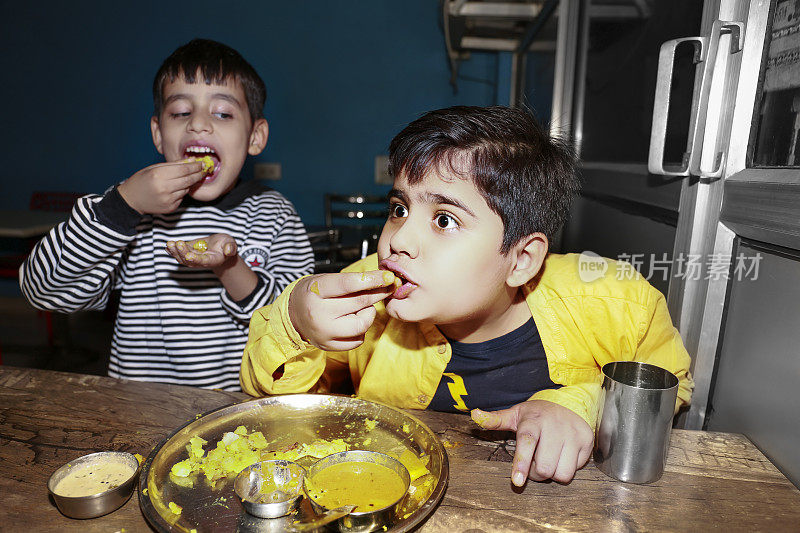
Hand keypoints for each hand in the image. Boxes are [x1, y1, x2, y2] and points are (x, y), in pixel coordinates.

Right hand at [118, 160, 204, 213]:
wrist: (132, 199)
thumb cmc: (142, 180)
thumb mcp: (154, 168)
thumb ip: (174, 165)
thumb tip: (192, 160)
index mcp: (158, 175)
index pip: (183, 170)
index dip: (195, 166)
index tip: (201, 163)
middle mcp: (164, 188)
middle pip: (188, 180)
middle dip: (198, 174)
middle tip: (204, 170)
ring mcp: (168, 199)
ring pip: (186, 189)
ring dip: (189, 183)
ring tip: (184, 179)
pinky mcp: (170, 208)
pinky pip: (182, 197)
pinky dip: (182, 192)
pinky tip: (175, 189)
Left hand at [166, 234, 237, 268]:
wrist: (220, 247)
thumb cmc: (226, 245)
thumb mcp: (231, 244)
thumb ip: (230, 247)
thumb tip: (228, 251)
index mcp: (212, 260)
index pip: (203, 261)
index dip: (196, 259)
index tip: (189, 256)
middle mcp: (201, 261)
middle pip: (190, 260)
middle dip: (183, 252)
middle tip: (178, 243)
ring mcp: (193, 257)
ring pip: (182, 258)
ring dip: (175, 251)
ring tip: (170, 243)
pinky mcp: (188, 251)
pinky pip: (178, 253)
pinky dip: (172, 250)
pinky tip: (168, 245)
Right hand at [288, 270, 396, 350]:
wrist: (293, 315)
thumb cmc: (313, 293)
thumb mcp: (325, 280)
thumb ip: (351, 281)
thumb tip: (383, 281)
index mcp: (315, 291)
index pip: (349, 284)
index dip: (372, 279)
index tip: (388, 276)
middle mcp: (318, 313)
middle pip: (359, 303)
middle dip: (379, 293)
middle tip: (388, 287)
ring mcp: (324, 332)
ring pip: (362, 324)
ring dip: (369, 313)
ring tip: (362, 307)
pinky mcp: (329, 346)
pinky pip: (357, 340)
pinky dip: (362, 329)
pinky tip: (354, 320)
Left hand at [471, 400, 592, 484]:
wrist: (567, 403)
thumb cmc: (536, 415)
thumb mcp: (514, 415)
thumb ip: (495, 419)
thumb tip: (474, 414)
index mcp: (534, 420)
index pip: (527, 443)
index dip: (522, 463)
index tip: (517, 482)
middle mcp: (555, 425)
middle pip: (545, 467)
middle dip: (536, 473)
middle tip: (534, 463)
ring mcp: (573, 433)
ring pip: (562, 473)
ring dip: (552, 473)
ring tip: (548, 459)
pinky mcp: (586, 441)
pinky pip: (575, 470)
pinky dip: (566, 468)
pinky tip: (562, 455)